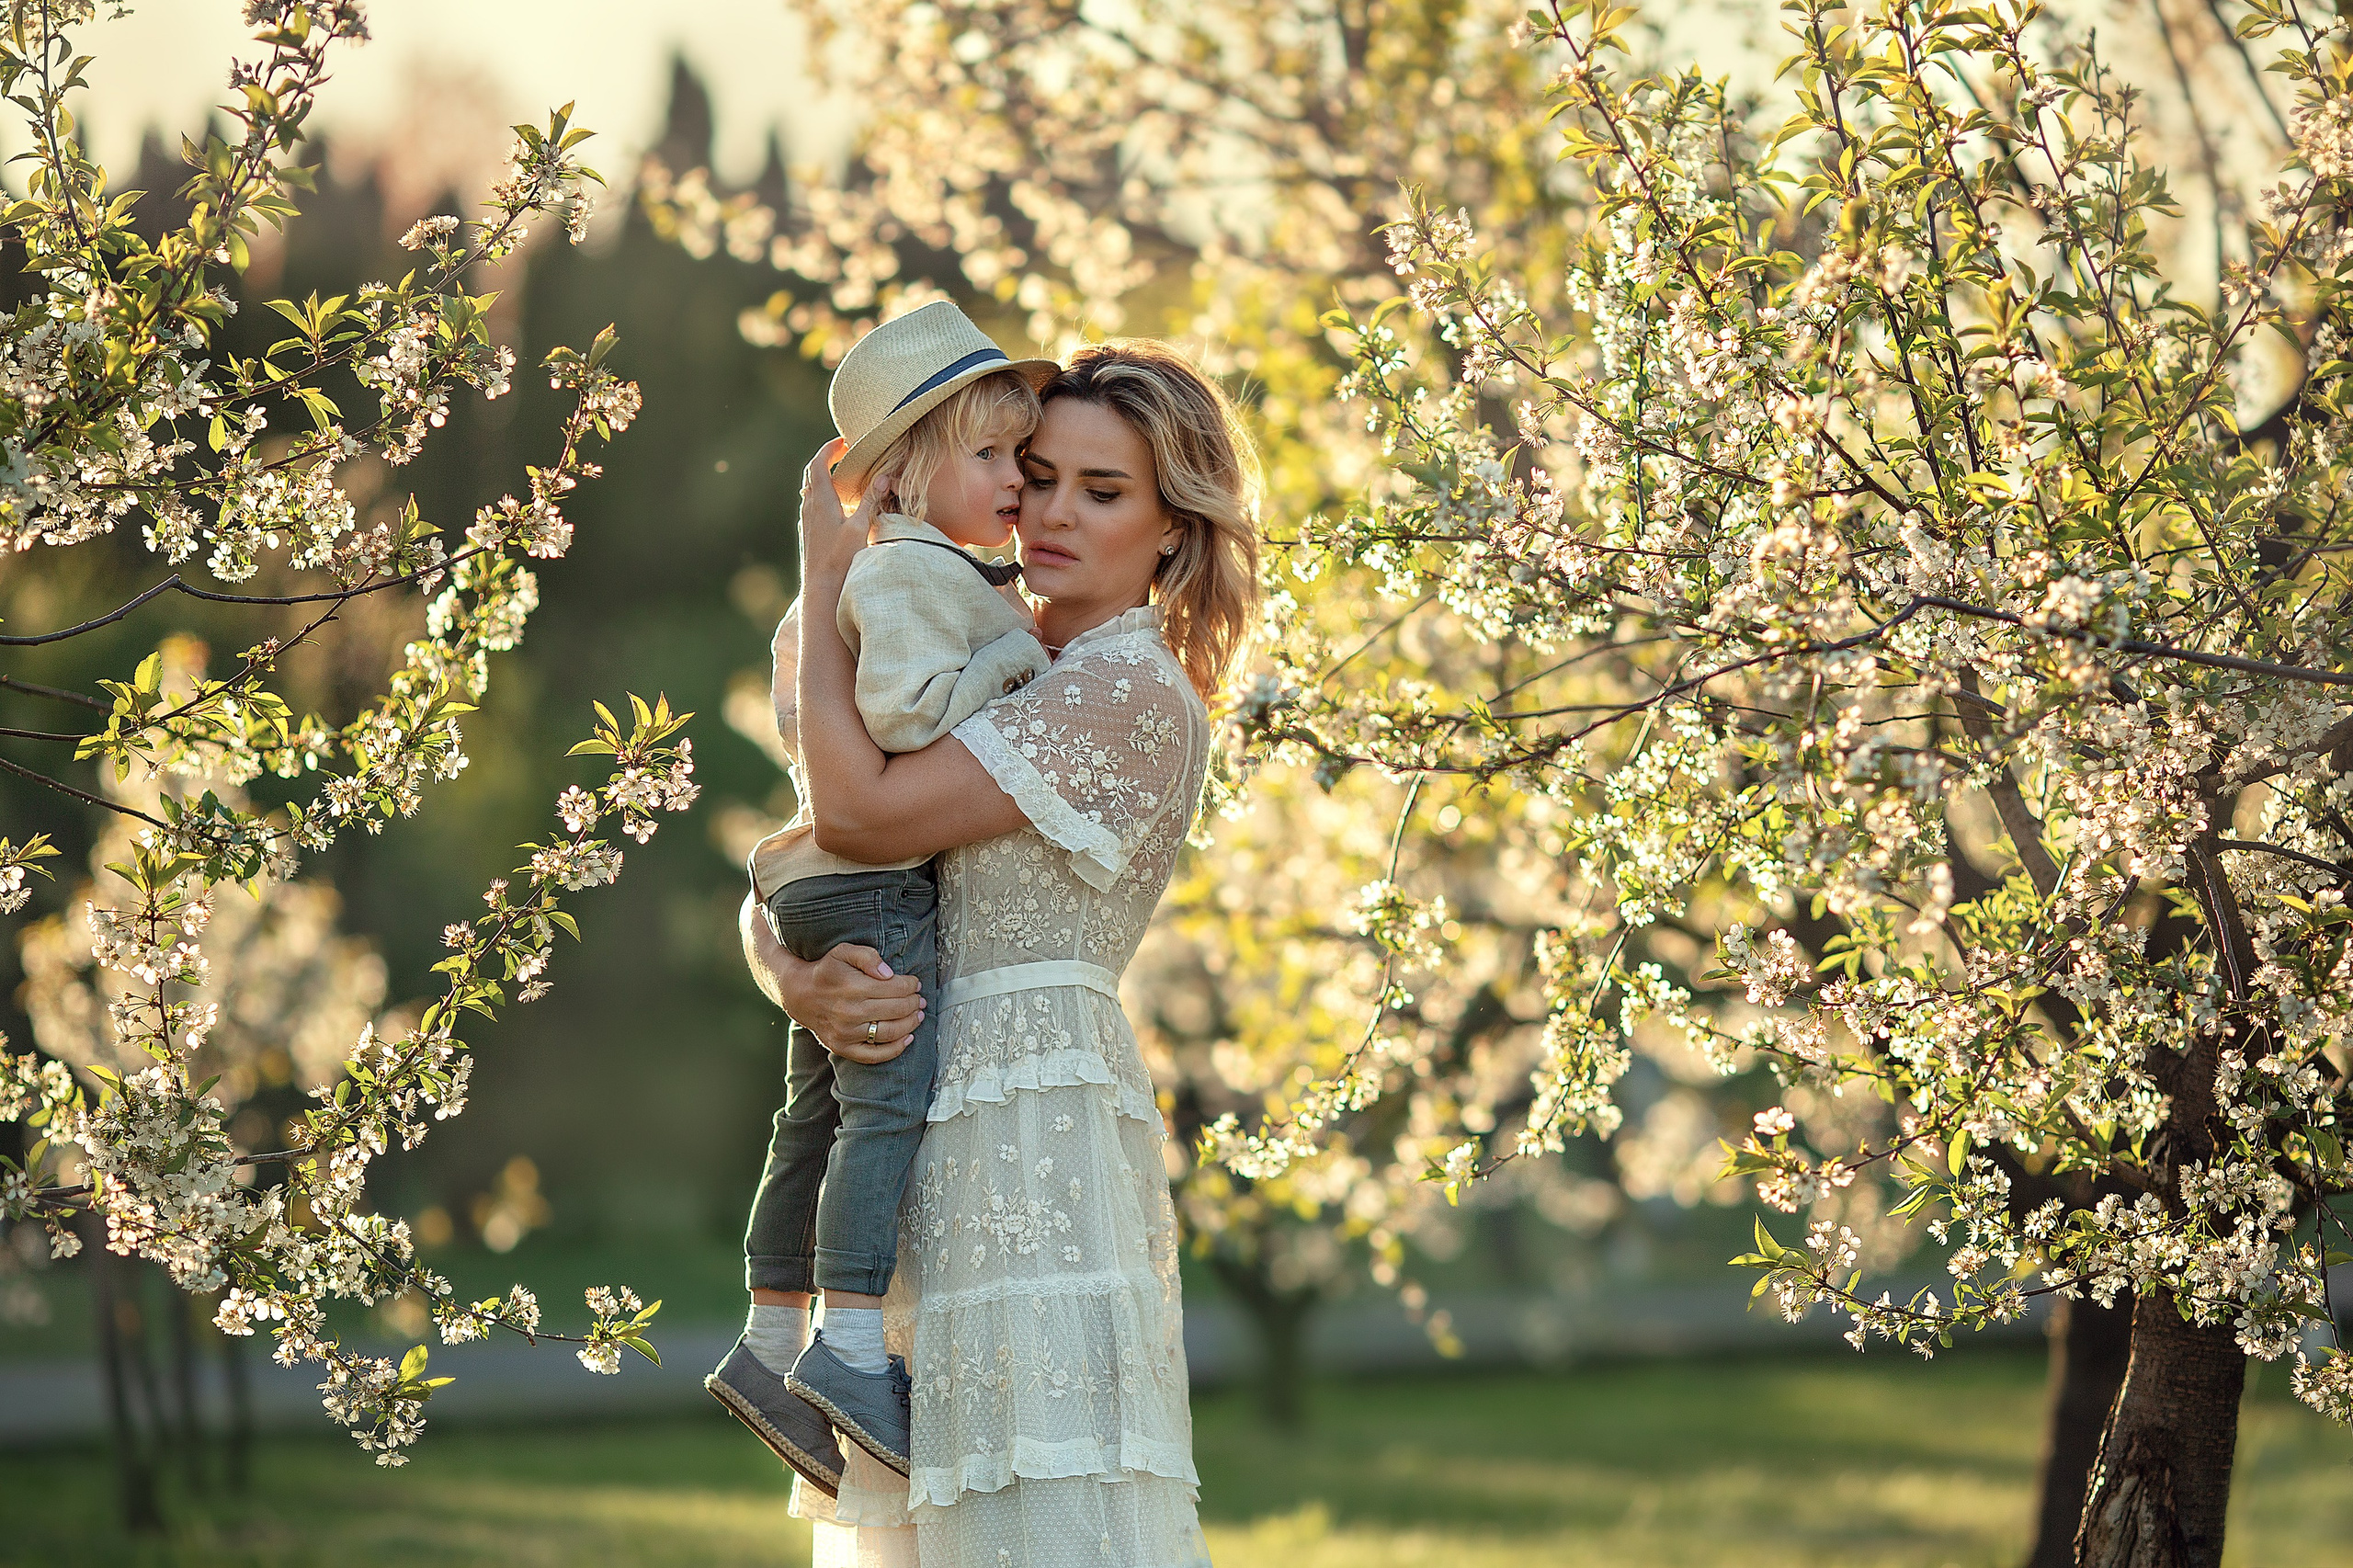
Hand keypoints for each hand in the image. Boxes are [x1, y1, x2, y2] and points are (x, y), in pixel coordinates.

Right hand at [740, 894, 923, 1060]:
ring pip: (889, 1032)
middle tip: (919, 1000)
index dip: (910, 986)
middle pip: (896, 1010)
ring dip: (910, 1024)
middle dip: (914, 1003)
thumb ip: (867, 956)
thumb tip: (889, 973)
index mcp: (852, 987)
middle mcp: (849, 1012)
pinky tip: (908, 1038)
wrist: (800, 994)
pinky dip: (895, 1049)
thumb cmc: (827, 971)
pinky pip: (874, 1055)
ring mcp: (845, 1033)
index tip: (915, 984)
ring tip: (918, 1015)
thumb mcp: (843, 952)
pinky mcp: (843, 1047)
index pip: (895, 988)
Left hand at [799, 441, 893, 586]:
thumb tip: (883, 477)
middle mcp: (810, 507)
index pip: (818, 463)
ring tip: (842, 477)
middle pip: (812, 474)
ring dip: (824, 478)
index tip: (843, 442)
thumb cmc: (840, 559)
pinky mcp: (808, 533)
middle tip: (843, 454)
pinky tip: (836, 506)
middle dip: (826, 460)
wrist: (820, 589)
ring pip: (810, 490)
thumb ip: (871, 501)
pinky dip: (823, 496)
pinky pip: (812, 506)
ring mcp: (806, 521)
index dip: (829, 449)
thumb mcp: (860, 527)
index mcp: (821, 500)